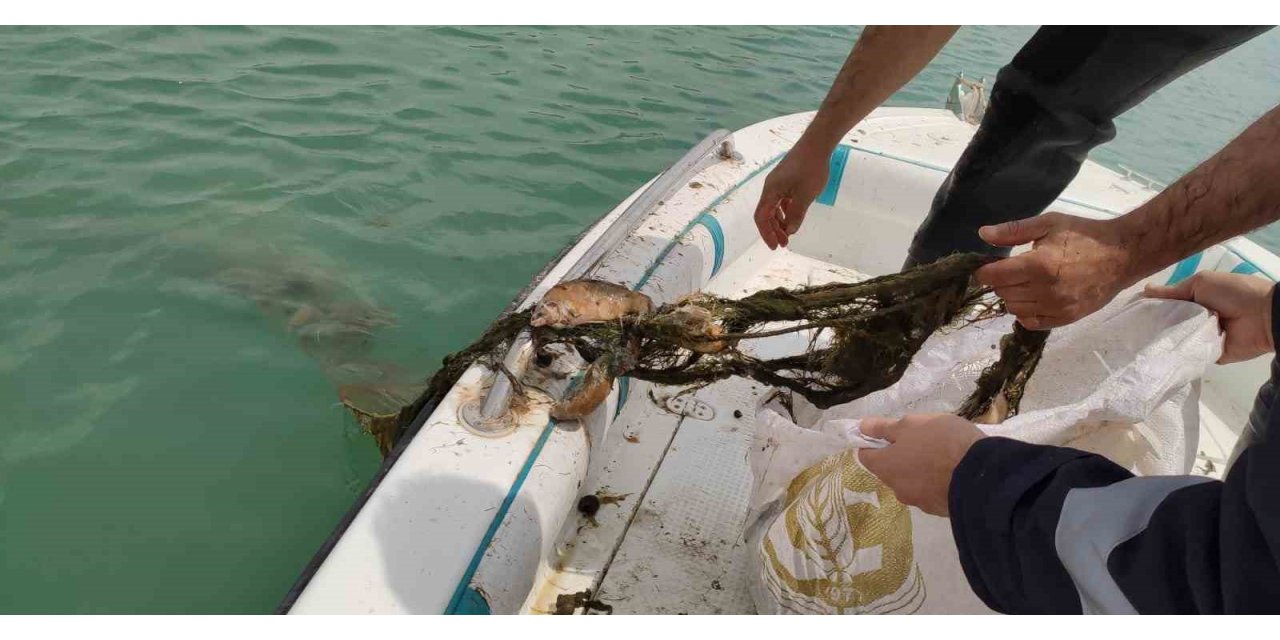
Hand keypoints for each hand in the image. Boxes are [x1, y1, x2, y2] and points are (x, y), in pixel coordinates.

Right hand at [753, 143, 829, 249]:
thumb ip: (796, 215)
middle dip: (774, 230)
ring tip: (789, 233)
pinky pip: (782, 200)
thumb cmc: (811, 168)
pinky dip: (786, 211)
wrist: (817, 144)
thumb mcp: (805, 196)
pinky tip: (794, 217)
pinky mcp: (787, 179)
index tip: (775, 246)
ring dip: (780, 222)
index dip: (766, 234)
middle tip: (784, 244)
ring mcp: (779, 183)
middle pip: (766, 214)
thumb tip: (789, 231)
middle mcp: (771, 188)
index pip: (761, 217)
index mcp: (770, 191)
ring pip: (774, 207)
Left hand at [857, 414, 984, 516]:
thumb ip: (885, 428)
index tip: (889, 433)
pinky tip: (953, 472)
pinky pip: (932, 492)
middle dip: (901, 457)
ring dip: (920, 471)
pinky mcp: (939, 510)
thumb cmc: (942, 442)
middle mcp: (897, 489)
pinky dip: (936, 483)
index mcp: (886, 467)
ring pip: (912, 482)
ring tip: (942, 456)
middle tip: (923, 440)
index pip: (866, 456)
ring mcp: (919, 502)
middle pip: (891, 470)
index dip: (873, 443)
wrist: (981, 476)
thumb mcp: (912, 424)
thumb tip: (861, 428)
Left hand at [974, 212, 1135, 329]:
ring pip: (1014, 309)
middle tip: (1012, 270)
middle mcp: (1045, 290)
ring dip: (1013, 297)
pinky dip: (1026, 312)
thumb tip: (983, 234)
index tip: (987, 266)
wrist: (1122, 255)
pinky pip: (1031, 323)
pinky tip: (1034, 298)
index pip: (994, 276)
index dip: (985, 271)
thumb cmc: (1084, 235)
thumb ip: (1014, 231)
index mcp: (1038, 265)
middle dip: (1001, 281)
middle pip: (1002, 293)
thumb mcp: (1049, 223)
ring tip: (1025, 282)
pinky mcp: (1066, 318)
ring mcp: (1056, 307)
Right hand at [1145, 271, 1274, 363]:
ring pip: (1176, 341)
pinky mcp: (1209, 354)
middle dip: (1153, 327)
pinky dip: (1179, 356)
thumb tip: (1145, 290)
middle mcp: (1196, 319)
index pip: (1167, 306)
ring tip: (1140, 344)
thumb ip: (1173, 291)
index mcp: (1194, 301)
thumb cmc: (1233, 293)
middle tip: (1132, 331)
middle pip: (1169, 324)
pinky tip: (1159, 356)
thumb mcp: (1201, 283)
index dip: (1151, 309)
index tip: (1131, 313)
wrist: (1264, 315)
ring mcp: (1202, 338)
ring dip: (1163, 342)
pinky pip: (1190, 356)